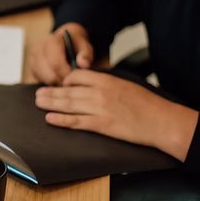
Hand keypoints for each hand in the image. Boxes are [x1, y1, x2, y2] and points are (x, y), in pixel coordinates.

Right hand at [29, 23, 93, 84]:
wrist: (63, 40)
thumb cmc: (74, 44)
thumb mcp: (84, 45)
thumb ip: (86, 54)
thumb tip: (83, 64)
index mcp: (51, 41)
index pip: (56, 63)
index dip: (67, 73)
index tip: (76, 78)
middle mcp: (38, 49)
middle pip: (49, 74)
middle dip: (63, 80)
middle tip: (73, 81)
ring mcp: (33, 59)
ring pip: (45, 79)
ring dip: (57, 82)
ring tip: (67, 79)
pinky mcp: (32, 68)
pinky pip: (41, 80)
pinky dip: (51, 82)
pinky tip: (59, 77)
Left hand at [35, 70, 197, 159]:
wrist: (161, 121)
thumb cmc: (147, 104)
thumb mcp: (125, 85)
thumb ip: (106, 84)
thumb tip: (90, 85)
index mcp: (106, 80)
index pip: (77, 76)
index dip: (66, 80)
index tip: (59, 84)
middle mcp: (99, 92)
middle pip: (68, 91)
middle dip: (51, 92)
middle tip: (38, 93)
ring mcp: (99, 109)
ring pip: (68, 105)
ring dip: (51, 103)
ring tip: (39, 103)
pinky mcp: (101, 125)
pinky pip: (76, 121)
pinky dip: (61, 120)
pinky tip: (50, 119)